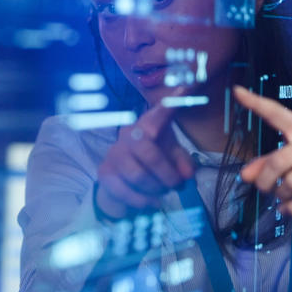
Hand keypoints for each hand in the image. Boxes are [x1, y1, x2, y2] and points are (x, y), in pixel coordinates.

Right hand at [95, 93, 195, 218]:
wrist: (122, 178)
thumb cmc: (152, 160)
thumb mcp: (172, 157)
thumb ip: (184, 163)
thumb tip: (187, 175)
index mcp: (149, 125)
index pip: (160, 113)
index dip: (172, 103)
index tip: (185, 89)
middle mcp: (129, 135)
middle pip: (148, 153)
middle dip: (167, 174)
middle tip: (177, 185)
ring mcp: (114, 153)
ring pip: (137, 175)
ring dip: (156, 189)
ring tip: (164, 192)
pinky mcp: (105, 172)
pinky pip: (124, 191)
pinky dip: (142, 200)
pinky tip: (152, 202)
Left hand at [234, 86, 291, 231]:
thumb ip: (267, 164)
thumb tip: (245, 176)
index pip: (276, 113)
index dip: (256, 103)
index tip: (236, 91)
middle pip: (278, 162)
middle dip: (265, 181)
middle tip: (263, 189)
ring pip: (291, 183)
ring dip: (280, 195)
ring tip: (281, 197)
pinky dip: (291, 209)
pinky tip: (288, 210)